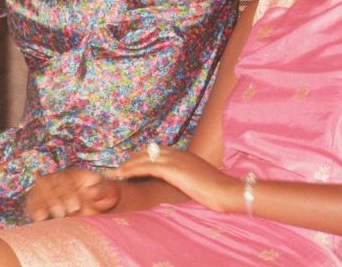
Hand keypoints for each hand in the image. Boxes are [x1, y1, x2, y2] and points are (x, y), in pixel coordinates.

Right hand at [24, 168, 120, 221]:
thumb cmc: (103, 198)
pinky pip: (31, 203)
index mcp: (74, 174)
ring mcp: (46, 190)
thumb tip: (92, 192)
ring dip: (40, 204)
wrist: (96, 207)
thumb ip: (105, 190)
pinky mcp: (38, 202)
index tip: (76, 207)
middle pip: (47, 184)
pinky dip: (33, 210)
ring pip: (37, 192)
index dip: (68, 193)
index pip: (64, 179)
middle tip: (63, 214)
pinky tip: (38, 218)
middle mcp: (57, 179)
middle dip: (54, 200)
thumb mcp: (109, 192)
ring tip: (46, 217)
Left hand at [109, 147, 240, 213]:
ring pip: (145, 158)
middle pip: (149, 151)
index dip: (145, 157)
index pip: (160, 152)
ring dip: (128, 164)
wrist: (226, 190)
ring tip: (115, 172)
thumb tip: (185, 185)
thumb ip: (190, 178)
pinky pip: (146, 167)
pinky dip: (132, 169)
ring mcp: (175, 160)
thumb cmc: (218, 190)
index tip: (134, 165)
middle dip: (133, 159)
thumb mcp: (201, 180)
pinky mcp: (171, 169)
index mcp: (186, 155)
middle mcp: (179, 154)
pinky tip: (122, 174)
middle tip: (120, 168)